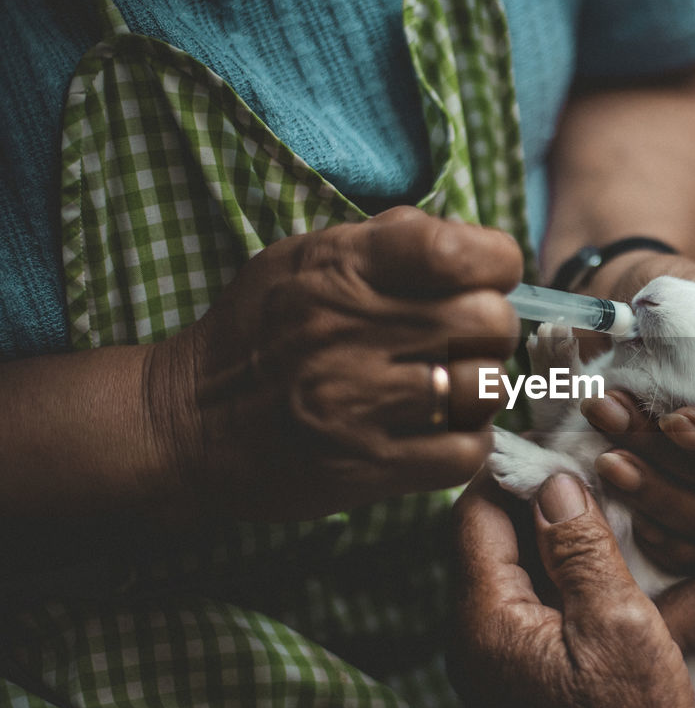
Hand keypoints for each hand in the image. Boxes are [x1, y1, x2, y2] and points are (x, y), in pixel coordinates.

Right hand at [150, 206, 522, 521]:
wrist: (185, 422)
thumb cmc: (258, 333)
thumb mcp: (304, 258)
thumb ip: (388, 239)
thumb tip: (470, 239)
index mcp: (340, 269)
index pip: (457, 251)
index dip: (496, 261)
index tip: (487, 277)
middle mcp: (348, 333)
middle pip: (488, 321)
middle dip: (491, 329)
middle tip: (465, 341)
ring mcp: (356, 405)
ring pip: (486, 389)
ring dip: (481, 389)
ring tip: (451, 388)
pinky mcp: (364, 468)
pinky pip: (465, 452)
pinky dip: (466, 442)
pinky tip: (440, 431)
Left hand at [449, 472, 694, 707]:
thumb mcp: (620, 629)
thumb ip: (583, 551)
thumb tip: (555, 483)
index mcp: (486, 618)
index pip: (474, 514)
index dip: (512, 469)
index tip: (554, 439)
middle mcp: (474, 634)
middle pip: (489, 537)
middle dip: (535, 497)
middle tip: (588, 465)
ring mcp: (494, 656)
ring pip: (512, 567)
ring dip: (551, 534)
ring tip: (604, 507)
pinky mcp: (519, 671)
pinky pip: (529, 600)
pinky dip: (560, 571)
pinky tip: (603, 562)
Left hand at [579, 252, 694, 571]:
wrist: (620, 304)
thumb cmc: (684, 302)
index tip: (676, 420)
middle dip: (664, 458)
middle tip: (608, 411)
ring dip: (647, 487)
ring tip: (601, 440)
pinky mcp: (670, 509)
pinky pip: (677, 550)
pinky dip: (644, 528)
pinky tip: (606, 488)